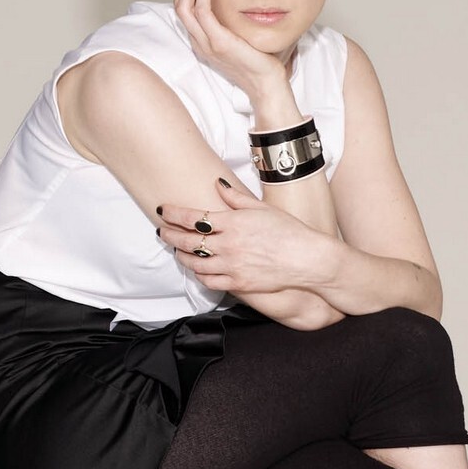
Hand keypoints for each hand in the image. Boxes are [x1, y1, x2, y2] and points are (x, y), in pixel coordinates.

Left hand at [158, 177, 332, 294]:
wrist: (305, 259)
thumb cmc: (289, 231)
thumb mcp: (262, 208)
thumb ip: (236, 198)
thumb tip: (218, 185)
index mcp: (232, 223)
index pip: (192, 217)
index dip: (173, 213)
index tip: (163, 211)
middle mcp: (227, 245)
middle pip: (187, 240)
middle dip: (169, 235)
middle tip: (162, 232)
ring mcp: (231, 266)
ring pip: (194, 263)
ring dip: (182, 256)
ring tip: (178, 251)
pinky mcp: (237, 284)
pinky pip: (209, 281)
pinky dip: (199, 275)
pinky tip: (198, 269)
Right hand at [173, 0, 289, 103]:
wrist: (267, 84)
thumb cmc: (259, 60)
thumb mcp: (239, 35)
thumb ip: (231, 19)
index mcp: (201, 40)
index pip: (182, 7)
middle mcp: (199, 42)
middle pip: (178, 3)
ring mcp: (207, 44)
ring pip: (183, 6)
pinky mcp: (219, 43)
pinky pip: (201, 13)